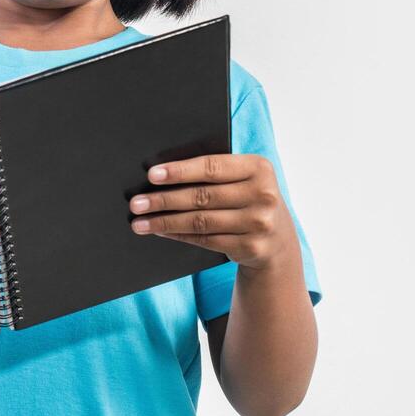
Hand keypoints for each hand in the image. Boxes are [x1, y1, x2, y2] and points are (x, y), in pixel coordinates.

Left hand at [126, 153, 295, 271]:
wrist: (278, 238)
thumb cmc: (247, 198)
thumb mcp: (242, 179)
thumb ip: (214, 172)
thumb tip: (162, 173)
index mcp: (259, 168)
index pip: (212, 167)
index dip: (179, 171)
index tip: (152, 175)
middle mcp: (264, 195)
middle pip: (202, 197)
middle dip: (164, 200)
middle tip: (136, 202)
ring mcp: (260, 224)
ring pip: (201, 221)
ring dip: (165, 221)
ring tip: (140, 221)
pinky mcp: (252, 248)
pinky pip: (206, 240)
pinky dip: (179, 235)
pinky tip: (160, 231)